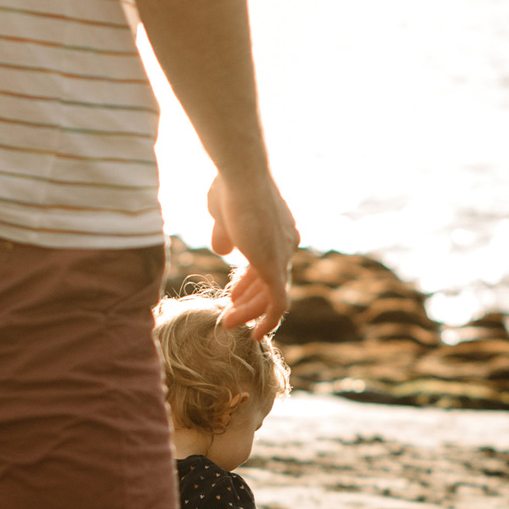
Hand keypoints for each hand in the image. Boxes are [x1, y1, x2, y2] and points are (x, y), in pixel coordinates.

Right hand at [206, 172, 296, 336]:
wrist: (241, 174)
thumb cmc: (230, 186)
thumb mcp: (223, 213)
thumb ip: (225, 233)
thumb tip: (223, 250)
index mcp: (278, 230)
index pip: (267, 263)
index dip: (248, 282)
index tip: (232, 293)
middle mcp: (286, 243)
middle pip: (271, 281)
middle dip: (249, 299)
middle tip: (230, 312)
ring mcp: (283, 255)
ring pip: (272, 296)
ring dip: (250, 312)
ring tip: (229, 323)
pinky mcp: (275, 265)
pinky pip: (277, 303)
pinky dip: (268, 320)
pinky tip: (255, 334)